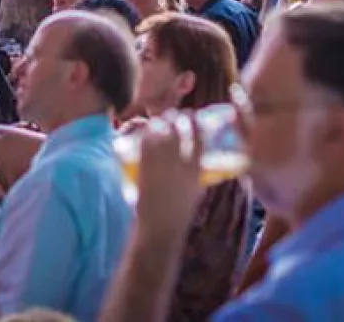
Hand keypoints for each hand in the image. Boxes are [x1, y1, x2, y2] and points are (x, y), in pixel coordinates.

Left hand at [134, 114, 204, 236]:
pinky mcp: (146, 165)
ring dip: (160, 123)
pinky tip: (145, 130)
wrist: (160, 228)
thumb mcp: (195, 190)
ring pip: (162, 131)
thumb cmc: (178, 213)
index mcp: (196, 168)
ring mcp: (163, 162)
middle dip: (176, 119)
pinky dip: (146, 132)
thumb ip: (195, 174)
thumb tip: (195, 162)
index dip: (194, 123)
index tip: (191, 117)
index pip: (199, 136)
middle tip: (171, 118)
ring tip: (158, 121)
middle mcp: (181, 161)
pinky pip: (146, 141)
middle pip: (179, 128)